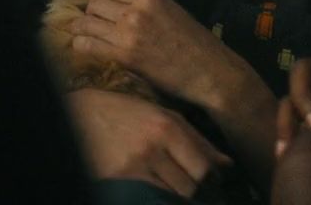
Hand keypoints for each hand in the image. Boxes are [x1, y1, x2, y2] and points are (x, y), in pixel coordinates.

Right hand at [68, 89, 231, 195]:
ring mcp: (132, 166)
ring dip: (178, 198)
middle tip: (203, 194)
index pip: (203, 169)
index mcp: (168, 128)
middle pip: (189, 187)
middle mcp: (152, 147)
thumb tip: (227, 165)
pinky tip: (160, 193)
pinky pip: (146, 198)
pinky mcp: (115, 179)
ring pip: (169, 197)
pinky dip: (157, 199)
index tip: (217, 187)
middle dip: (198, 194)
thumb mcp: (167, 117)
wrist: (83, 114)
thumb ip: (199, 141)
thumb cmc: (130, 113)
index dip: (214, 183)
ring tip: (179, 191)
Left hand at [72, 0, 237, 105]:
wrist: (210, 70)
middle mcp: (135, 10)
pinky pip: (87, 46)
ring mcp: (128, 32)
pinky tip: (87, 49)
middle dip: (91, 14)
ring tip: (86, 36)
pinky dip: (82, 46)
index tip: (102, 9)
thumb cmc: (196, 43)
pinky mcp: (124, 56)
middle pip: (94, 4)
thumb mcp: (173, 10)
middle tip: (95, 25)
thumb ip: (147, 6)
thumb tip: (121, 6)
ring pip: (85, 24)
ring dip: (82, 30)